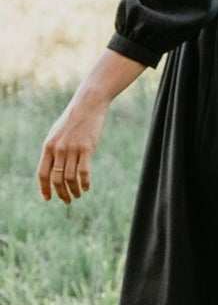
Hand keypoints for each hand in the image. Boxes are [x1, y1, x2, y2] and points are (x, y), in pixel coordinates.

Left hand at [36, 48, 144, 203]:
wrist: (88, 104)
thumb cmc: (74, 119)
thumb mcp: (58, 134)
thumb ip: (54, 150)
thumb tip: (54, 168)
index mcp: (48, 146)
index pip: (42, 173)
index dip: (44, 188)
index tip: (48, 198)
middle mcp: (58, 149)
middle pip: (56, 179)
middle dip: (61, 193)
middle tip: (67, 200)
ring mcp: (72, 149)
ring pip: (70, 178)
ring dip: (74, 190)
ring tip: (78, 195)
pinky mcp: (86, 148)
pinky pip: (84, 172)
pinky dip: (85, 183)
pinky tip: (87, 187)